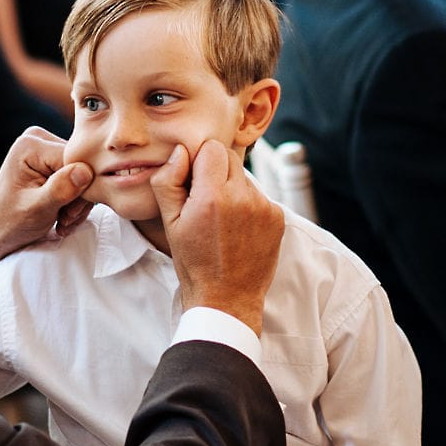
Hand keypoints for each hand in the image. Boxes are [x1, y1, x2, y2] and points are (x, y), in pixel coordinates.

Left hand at [0, 127, 92, 280]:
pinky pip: (78, 179)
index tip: (69, 214)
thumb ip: (60, 189)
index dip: (81, 188)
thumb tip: (85, 171)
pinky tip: (63, 217)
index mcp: (30, 144)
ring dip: (77, 203)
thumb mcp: (36, 209)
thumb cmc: (9, 223)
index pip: (75, 159)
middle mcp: (39, 139)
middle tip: (66, 221)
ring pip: (83, 174)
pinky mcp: (52, 162)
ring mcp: (46, 149)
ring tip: (63, 222)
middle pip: (81, 165)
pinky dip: (74, 201)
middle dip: (79, 198)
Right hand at [151, 140, 283, 332]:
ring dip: (233, 190)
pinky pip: (259, 197)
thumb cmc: (194, 263)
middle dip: (216, 172)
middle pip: (230, 158)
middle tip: (205, 201)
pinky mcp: (277, 217)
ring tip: (222, 221)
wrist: (227, 298)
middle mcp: (242, 197)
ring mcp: (264, 207)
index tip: (193, 182)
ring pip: (245, 178)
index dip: (199, 161)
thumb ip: (168, 181)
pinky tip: (238, 229)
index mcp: (212, 196)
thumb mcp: (170, 223)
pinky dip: (248, 206)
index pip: (212, 148)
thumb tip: (180, 152)